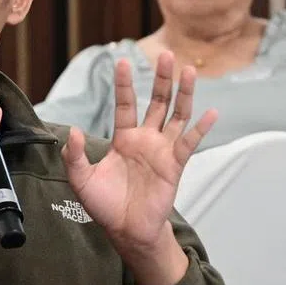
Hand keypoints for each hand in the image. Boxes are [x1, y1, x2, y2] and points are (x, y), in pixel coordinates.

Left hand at [62, 52, 214, 259]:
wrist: (126, 230)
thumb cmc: (105, 205)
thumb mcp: (81, 179)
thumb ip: (75, 156)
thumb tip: (74, 132)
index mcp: (123, 139)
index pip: (125, 104)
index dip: (124, 84)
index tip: (121, 61)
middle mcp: (145, 140)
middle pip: (157, 102)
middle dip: (160, 78)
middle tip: (164, 54)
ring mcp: (162, 151)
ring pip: (177, 115)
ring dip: (184, 93)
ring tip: (189, 70)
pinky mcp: (175, 165)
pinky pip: (190, 143)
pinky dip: (201, 128)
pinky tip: (211, 112)